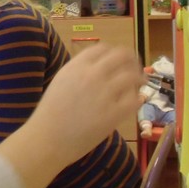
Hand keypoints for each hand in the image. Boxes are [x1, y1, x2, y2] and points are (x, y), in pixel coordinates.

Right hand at [0, 44, 143, 187]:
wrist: (47, 139)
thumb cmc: (50, 113)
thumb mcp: (61, 81)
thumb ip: (79, 71)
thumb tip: (101, 67)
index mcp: (77, 66)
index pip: (103, 47)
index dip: (115, 51)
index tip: (120, 58)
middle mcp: (92, 74)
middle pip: (122, 56)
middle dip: (132, 60)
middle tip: (136, 68)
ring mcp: (104, 93)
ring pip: (132, 76)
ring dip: (139, 78)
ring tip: (141, 83)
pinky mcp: (114, 114)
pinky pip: (134, 100)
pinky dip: (138, 98)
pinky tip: (137, 101)